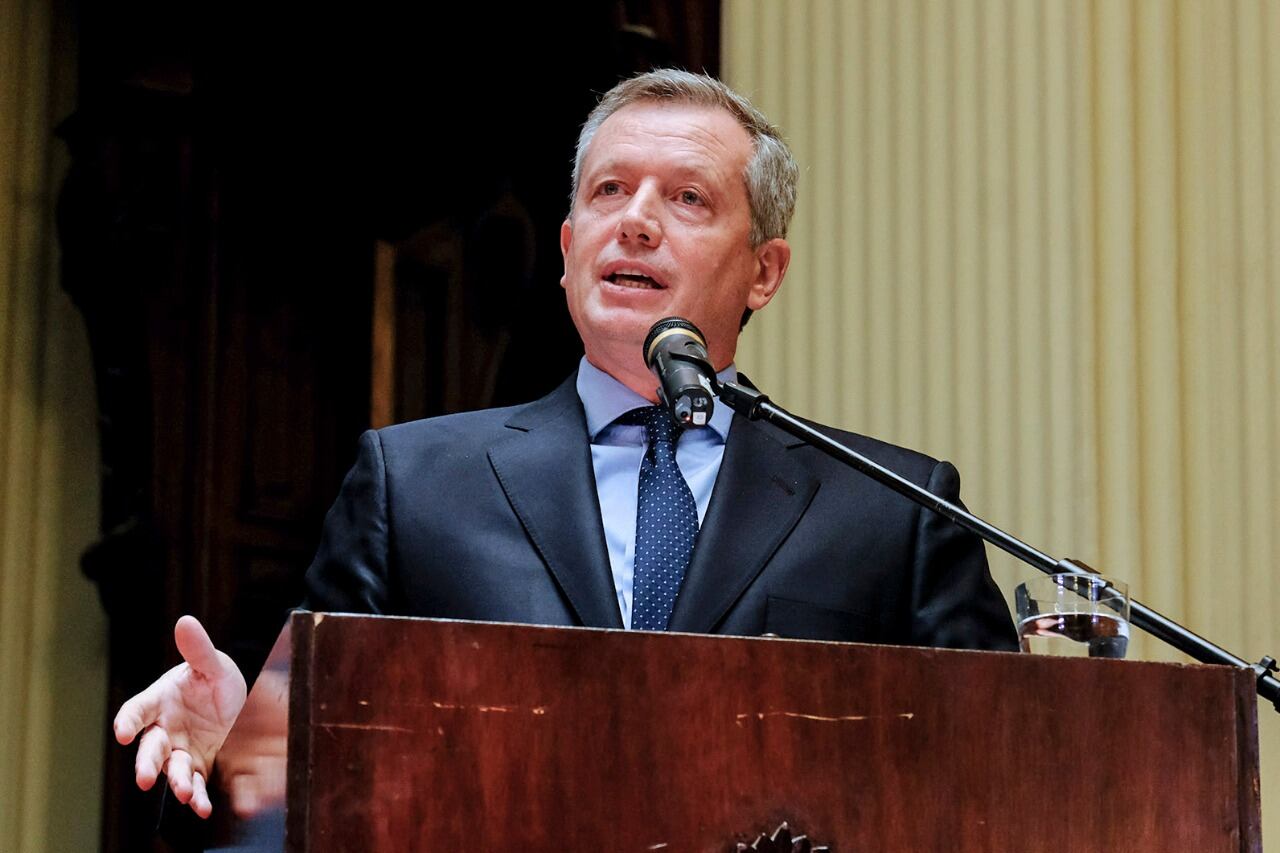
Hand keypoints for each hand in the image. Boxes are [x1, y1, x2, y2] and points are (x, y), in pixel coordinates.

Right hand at [113, 615, 247, 817]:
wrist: (237, 700)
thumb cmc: (215, 679)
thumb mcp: (212, 664)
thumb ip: (198, 649)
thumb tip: (185, 621)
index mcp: (160, 700)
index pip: (137, 710)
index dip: (128, 721)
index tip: (123, 733)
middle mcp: (164, 728)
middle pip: (151, 747)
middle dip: (147, 762)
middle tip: (144, 778)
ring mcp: (180, 748)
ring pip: (171, 768)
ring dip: (175, 782)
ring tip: (183, 792)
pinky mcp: (198, 764)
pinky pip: (195, 781)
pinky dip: (197, 796)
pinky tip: (202, 807)